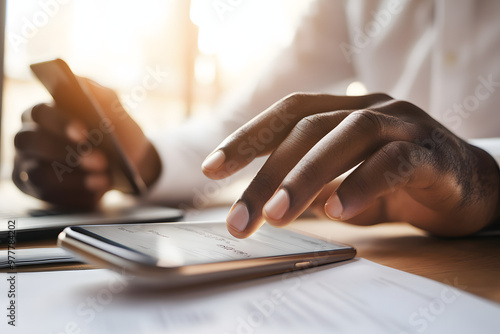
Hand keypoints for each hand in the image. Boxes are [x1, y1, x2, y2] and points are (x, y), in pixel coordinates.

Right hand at [12, 79, 160, 209]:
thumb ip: (99, 96)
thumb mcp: (113, 109)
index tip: (84, 132)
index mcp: (43, 113)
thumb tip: (82, 86)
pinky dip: (77, 194)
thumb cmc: (116, 130)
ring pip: (39, 174)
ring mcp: (30, 167)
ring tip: (104, 179)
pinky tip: (98, 192)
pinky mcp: (40, 192)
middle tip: (99, 160)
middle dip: (64, 152)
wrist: (132, 161)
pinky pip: (50, 197)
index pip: (39, 113)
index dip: (59, 122)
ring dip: (75, 178)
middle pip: (29, 142)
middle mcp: (29, 139)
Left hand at [202, 93, 499, 237]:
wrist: (468, 184)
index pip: (288, 114)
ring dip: (305, 177)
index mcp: (343, 111)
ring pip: (347, 137)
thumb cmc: (397, 181)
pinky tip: (339, 210)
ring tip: (277, 215)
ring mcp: (402, 125)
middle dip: (267, 174)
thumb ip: (312, 187)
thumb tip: (265, 205)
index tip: (212, 169)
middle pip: (308, 130)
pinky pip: (394, 162)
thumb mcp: (345, 182)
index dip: (248, 137)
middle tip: (241, 219)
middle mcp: (369, 109)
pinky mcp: (432, 152)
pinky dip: (362, 184)